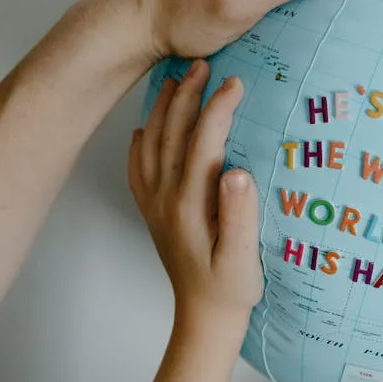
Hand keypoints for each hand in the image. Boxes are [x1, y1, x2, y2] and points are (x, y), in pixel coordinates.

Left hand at [128, 59, 261, 328]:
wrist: (203, 317)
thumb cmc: (231, 287)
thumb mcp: (244, 257)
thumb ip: (240, 214)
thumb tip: (238, 170)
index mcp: (192, 203)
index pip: (204, 142)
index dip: (218, 109)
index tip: (234, 83)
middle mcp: (167, 198)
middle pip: (172, 134)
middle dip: (186, 95)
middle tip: (202, 64)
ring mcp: (157, 204)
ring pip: (152, 144)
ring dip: (163, 109)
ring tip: (176, 81)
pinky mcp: (154, 212)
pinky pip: (139, 169)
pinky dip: (139, 143)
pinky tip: (144, 129)